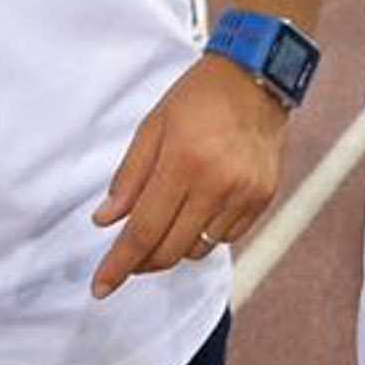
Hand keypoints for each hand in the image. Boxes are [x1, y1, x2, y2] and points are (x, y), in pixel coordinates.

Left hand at [88, 55, 289, 298]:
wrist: (257, 77)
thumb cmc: (199, 97)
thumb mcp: (153, 126)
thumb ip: (129, 177)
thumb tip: (105, 220)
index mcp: (183, 162)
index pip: (143, 230)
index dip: (119, 264)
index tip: (100, 287)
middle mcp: (217, 183)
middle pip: (170, 250)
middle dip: (142, 262)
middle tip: (129, 256)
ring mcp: (244, 193)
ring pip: (198, 248)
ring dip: (175, 245)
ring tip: (169, 217)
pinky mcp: (263, 197)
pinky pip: (227, 237)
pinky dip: (206, 233)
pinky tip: (201, 207)